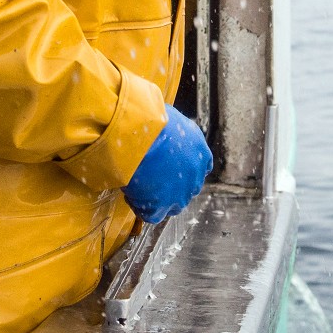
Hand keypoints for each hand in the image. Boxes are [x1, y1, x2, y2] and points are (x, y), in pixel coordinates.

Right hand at [122, 106, 211, 223]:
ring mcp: (180, 194)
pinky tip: (130, 192)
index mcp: (201, 153)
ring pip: (171, 204)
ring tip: (137, 183)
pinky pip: (151, 214)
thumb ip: (174, 130)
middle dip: (170, 184)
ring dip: (156, 197)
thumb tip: (164, 128)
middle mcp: (196, 176)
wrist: (141, 133)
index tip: (167, 163)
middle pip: (185, 187)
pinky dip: (140, 206)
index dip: (181, 167)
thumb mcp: (172, 118)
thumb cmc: (152, 119)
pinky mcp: (162, 206)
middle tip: (150, 174)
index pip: (198, 168)